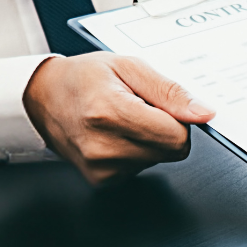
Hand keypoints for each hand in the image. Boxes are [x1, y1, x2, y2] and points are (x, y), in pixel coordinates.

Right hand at [23, 53, 214, 184]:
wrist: (43, 99)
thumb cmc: (82, 78)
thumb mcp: (129, 67)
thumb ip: (170, 91)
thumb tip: (203, 113)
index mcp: (111, 113)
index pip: (177, 136)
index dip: (179, 119)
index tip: (163, 105)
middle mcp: (104, 146)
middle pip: (172, 151)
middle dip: (165, 129)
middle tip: (139, 109)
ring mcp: (102, 168)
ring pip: (158, 160)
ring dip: (149, 140)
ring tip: (121, 120)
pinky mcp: (102, 180)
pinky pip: (141, 168)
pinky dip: (135, 151)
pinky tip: (114, 135)